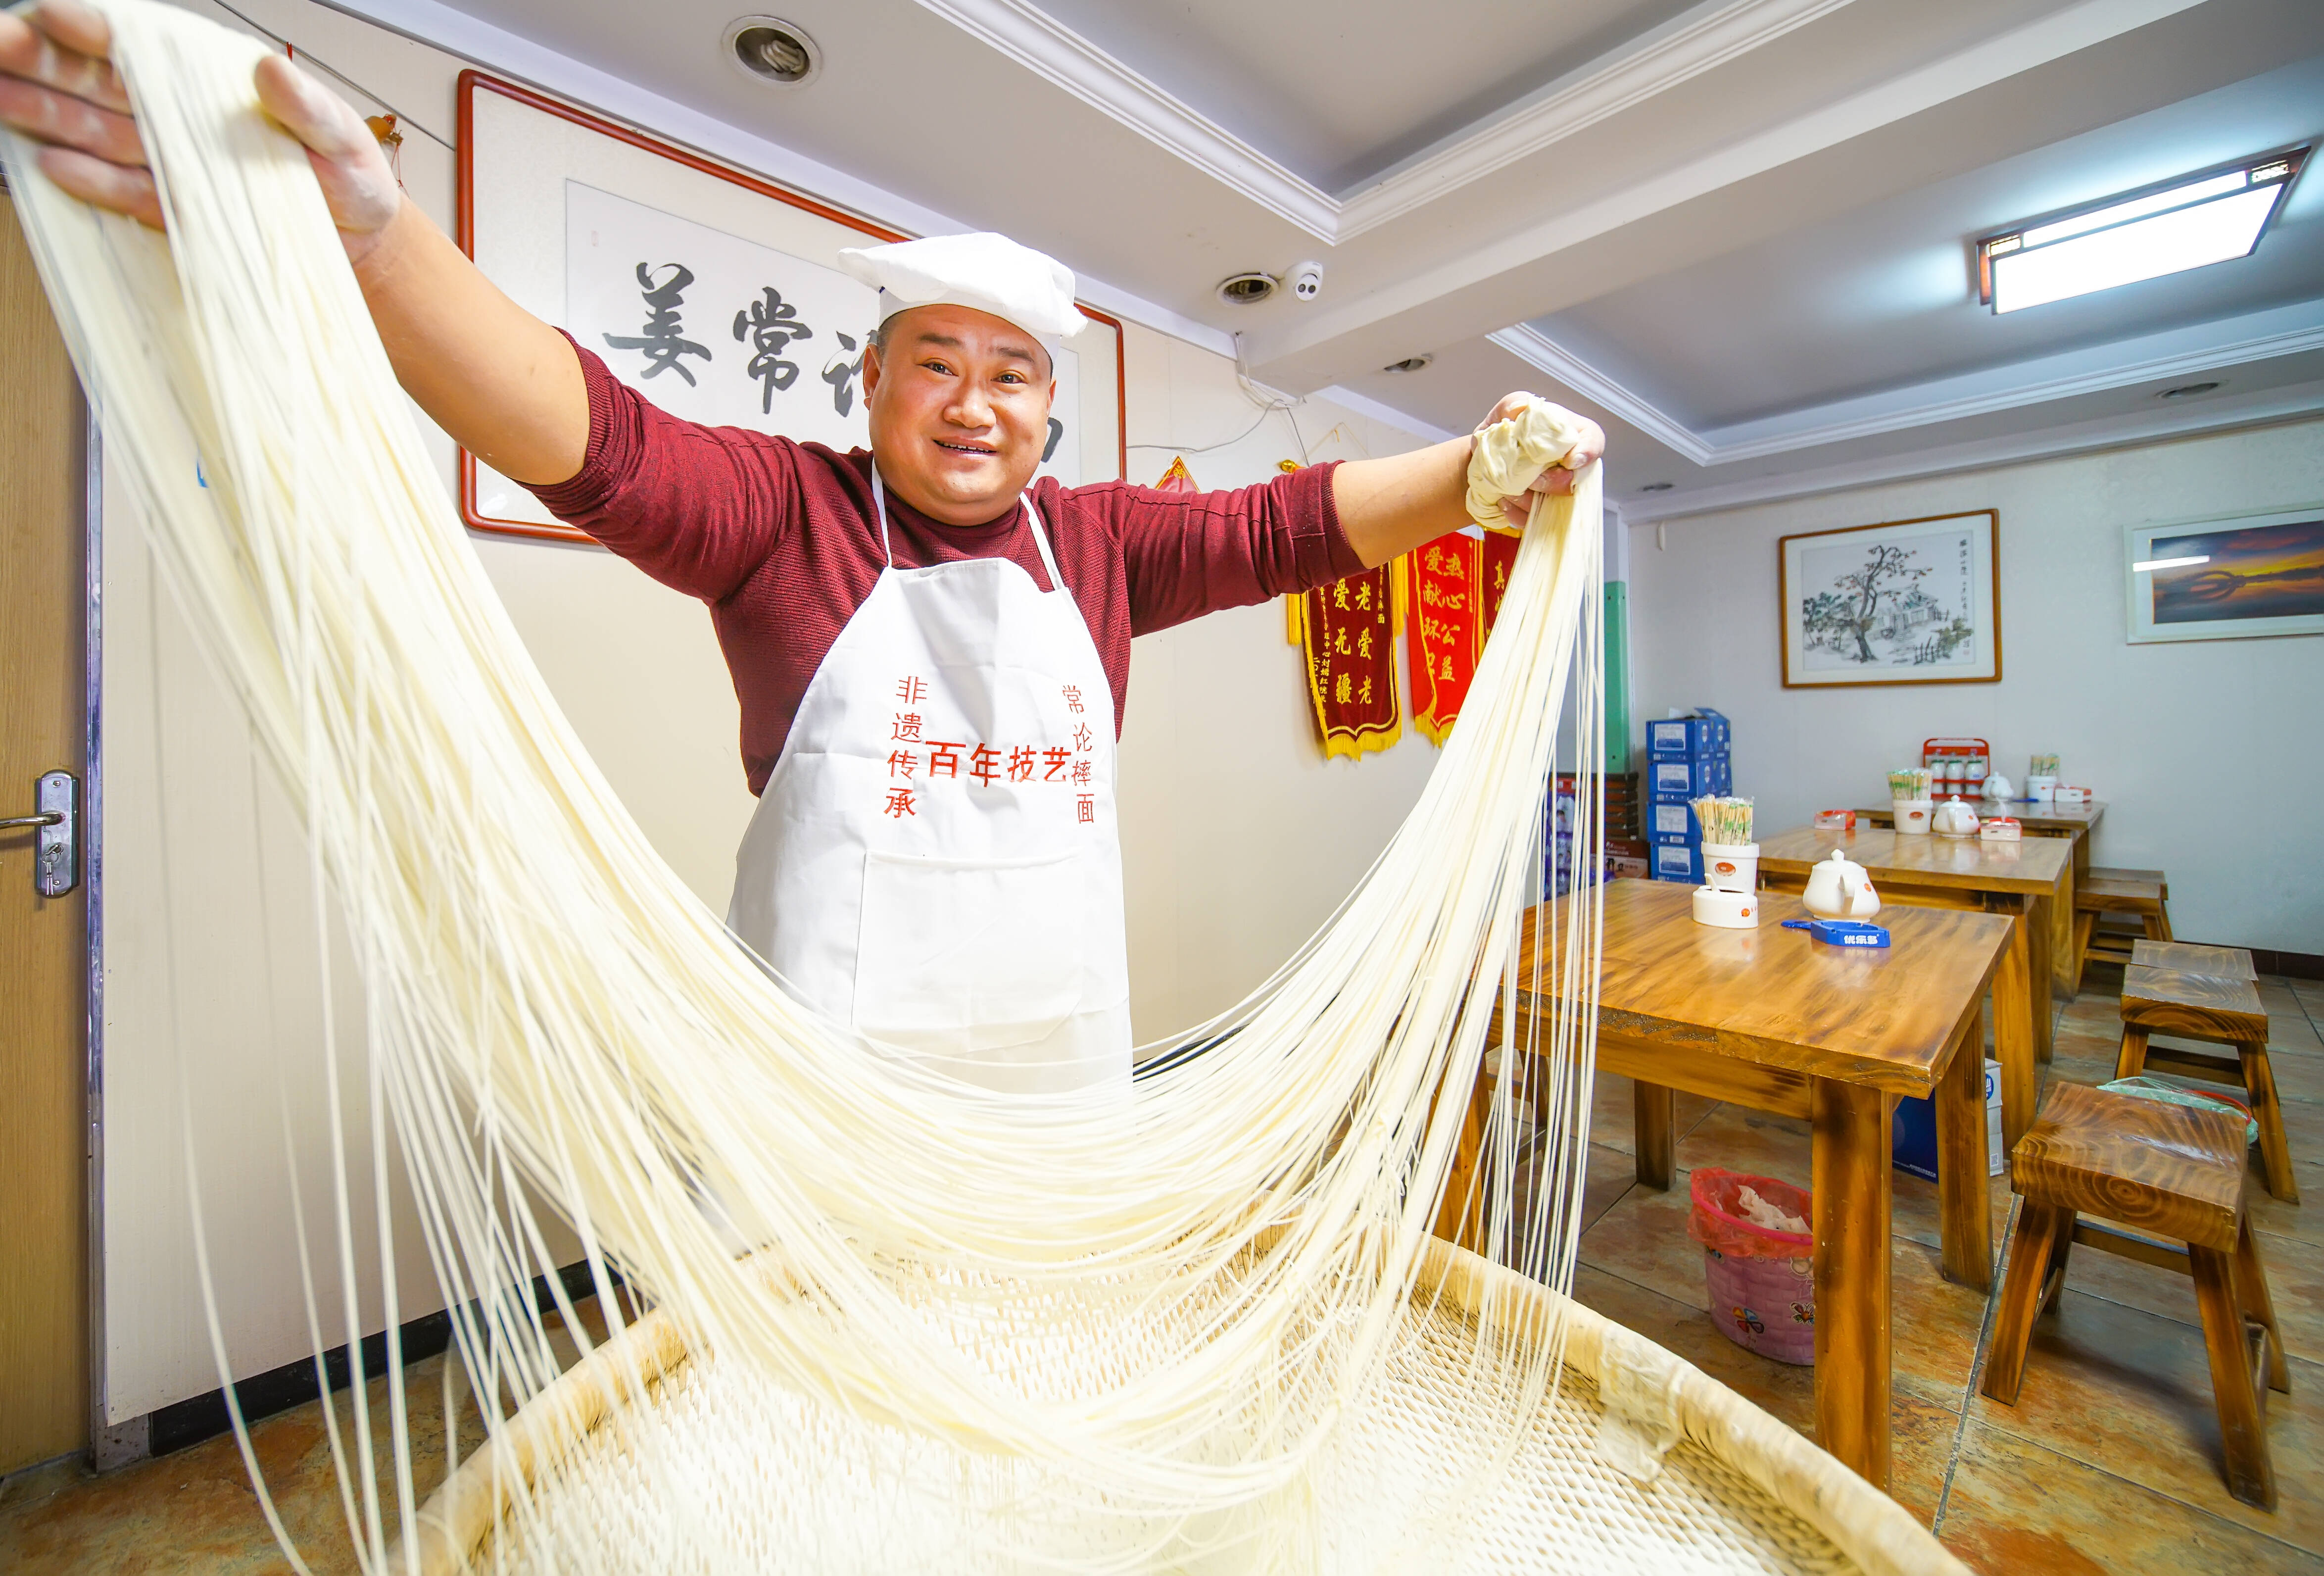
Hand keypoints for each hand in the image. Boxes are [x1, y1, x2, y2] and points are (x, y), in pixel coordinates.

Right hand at [0, 0, 402, 260]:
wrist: (362, 239)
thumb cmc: (352, 176)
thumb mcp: (346, 137)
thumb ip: (308, 106)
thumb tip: (272, 70)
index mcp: (211, 78)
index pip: (141, 43)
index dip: (96, 27)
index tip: (56, 16)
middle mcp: (178, 112)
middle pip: (95, 78)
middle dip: (40, 59)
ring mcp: (168, 158)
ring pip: (92, 128)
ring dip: (42, 113)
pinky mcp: (171, 206)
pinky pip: (122, 190)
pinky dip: (87, 179)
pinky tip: (46, 164)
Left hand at [1477, 392, 1604, 524]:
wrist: (1481, 462)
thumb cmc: (1499, 435)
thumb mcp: (1502, 412)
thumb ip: (1513, 404)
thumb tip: (1520, 409)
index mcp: (1567, 434)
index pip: (1593, 439)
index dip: (1588, 451)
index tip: (1570, 461)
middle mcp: (1568, 464)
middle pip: (1577, 479)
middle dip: (1551, 481)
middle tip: (1528, 478)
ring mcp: (1555, 490)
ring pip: (1556, 505)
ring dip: (1529, 499)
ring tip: (1505, 488)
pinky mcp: (1541, 510)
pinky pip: (1535, 520)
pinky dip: (1517, 514)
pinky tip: (1503, 502)